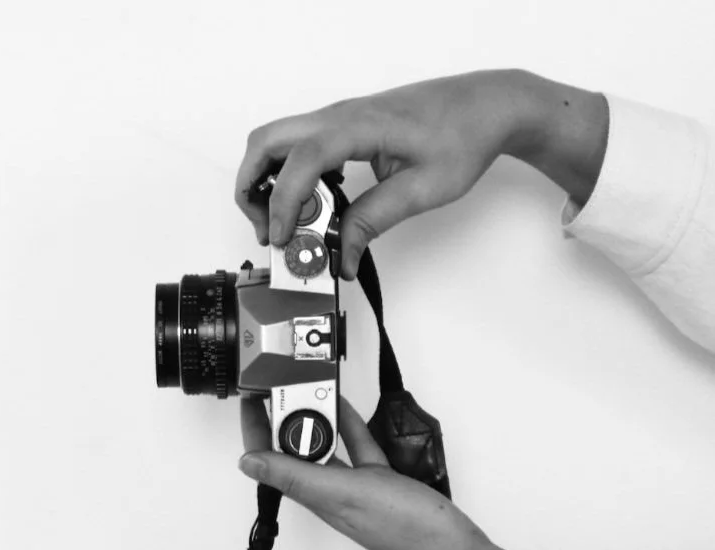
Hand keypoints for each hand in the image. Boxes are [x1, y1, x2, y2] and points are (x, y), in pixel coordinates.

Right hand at [234, 69, 606, 279]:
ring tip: (287, 224)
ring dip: (266, 182)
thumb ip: (374, 221)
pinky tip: (313, 204)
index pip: (300, 160)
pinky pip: (297, 146)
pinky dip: (287, 175)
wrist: (487, 104)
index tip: (284, 239)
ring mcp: (338, 118)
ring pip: (275, 141)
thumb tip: (343, 256)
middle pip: (266, 141)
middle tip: (268, 230)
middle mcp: (340, 116)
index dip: (284, 203)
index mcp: (359, 126)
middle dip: (252, 188)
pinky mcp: (343, 127)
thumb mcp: (422, 189)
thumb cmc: (463, 136)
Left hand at [238, 395, 514, 549]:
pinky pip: (357, 448)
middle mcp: (328, 493)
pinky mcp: (380, 482)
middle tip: (279, 383)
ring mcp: (354, 487)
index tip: (250, 398)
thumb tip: (247, 463)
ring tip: (305, 386)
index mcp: (315, 496)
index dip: (256, 430)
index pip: (270, 460)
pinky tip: (345, 406)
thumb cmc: (401, 526)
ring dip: (315, 418)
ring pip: (325, 446)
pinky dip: (350, 426)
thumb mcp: (342, 493)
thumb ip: (296, 476)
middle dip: (282, 417)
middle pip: (294, 450)